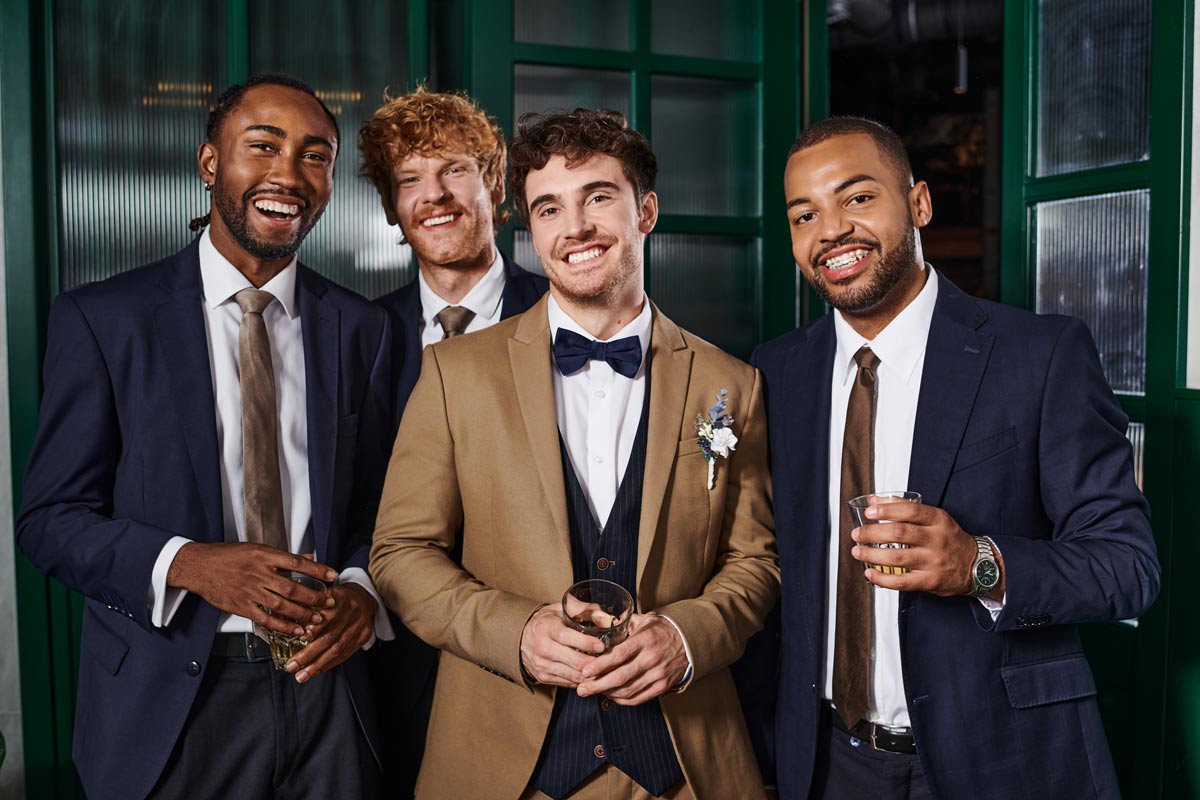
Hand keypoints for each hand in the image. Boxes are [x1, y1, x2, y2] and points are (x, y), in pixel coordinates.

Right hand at [167, 542, 336, 634]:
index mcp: (264, 556)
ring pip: (281, 605)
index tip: (333, 575)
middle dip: (313, 597)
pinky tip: (295, 629)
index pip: (297, 562)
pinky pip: (265, 619)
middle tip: (328, 603)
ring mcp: (250, 590)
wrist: (200, 566)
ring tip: (316, 619)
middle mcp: (259, 573)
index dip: (318, 570)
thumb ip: (283, 557)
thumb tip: (308, 558)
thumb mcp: (257, 549)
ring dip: (302, 614)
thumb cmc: (229, 556)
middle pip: (292, 587)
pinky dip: (282, 625)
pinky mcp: (241, 606)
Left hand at [286, 582, 377, 683]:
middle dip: (309, 654)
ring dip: (317, 665)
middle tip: (292, 665)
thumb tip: (285, 620)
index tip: (301, 637)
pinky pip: (345, 654)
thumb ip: (310, 605)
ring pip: (337, 649)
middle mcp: (353, 611)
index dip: (315, 628)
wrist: (363, 599)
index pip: (328, 614)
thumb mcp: (324, 593)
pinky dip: (329, 664)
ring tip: (301, 675)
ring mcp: (360, 625)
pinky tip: (316, 671)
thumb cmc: (336, 598)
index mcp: (341, 597)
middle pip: (330, 636)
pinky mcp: (364, 636)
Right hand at [520, 604, 604, 686]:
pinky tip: (594, 676)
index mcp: (546, 628)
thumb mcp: (560, 608)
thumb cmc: (546, 621)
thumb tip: (604, 615)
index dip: (586, 643)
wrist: (521, 637)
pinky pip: (568, 683)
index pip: (566, 637)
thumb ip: (582, 609)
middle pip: (573, 661)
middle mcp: (542, 648)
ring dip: (592, 675)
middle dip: (595, 663)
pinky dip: (583, 681)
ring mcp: (542, 665)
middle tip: (610, 661)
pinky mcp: (543, 677)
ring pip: (573, 675)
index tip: (602, 645)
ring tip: (606, 670)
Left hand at [576, 614, 687, 704]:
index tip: (585, 671)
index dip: (600, 665)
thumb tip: (597, 623)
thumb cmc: (661, 630)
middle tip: (581, 689)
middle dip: (597, 685)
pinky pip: (639, 698)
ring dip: (607, 694)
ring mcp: (658, 674)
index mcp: (644, 640)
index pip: (619, 655)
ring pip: (628, 691)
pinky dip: (623, 700)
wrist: (690, 640)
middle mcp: (651, 658)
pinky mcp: (663, 686)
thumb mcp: (643, 620)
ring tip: (593, 692)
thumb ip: (622, 624)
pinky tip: (611, 696)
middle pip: (620, 677)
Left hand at [851, 501, 1001, 597]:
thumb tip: (876, 500)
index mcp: (938, 520)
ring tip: (858, 551)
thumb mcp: (935, 518)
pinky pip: (902, 582)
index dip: (887, 510)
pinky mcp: (930, 580)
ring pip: (898, 558)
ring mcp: (933, 561)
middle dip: (873, 533)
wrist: (978, 566)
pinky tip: (870, 573)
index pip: (911, 511)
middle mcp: (936, 539)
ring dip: (872, 554)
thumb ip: (906, 508)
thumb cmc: (950, 539)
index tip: (870, 512)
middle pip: (900, 533)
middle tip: (857, 534)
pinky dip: (882, 578)